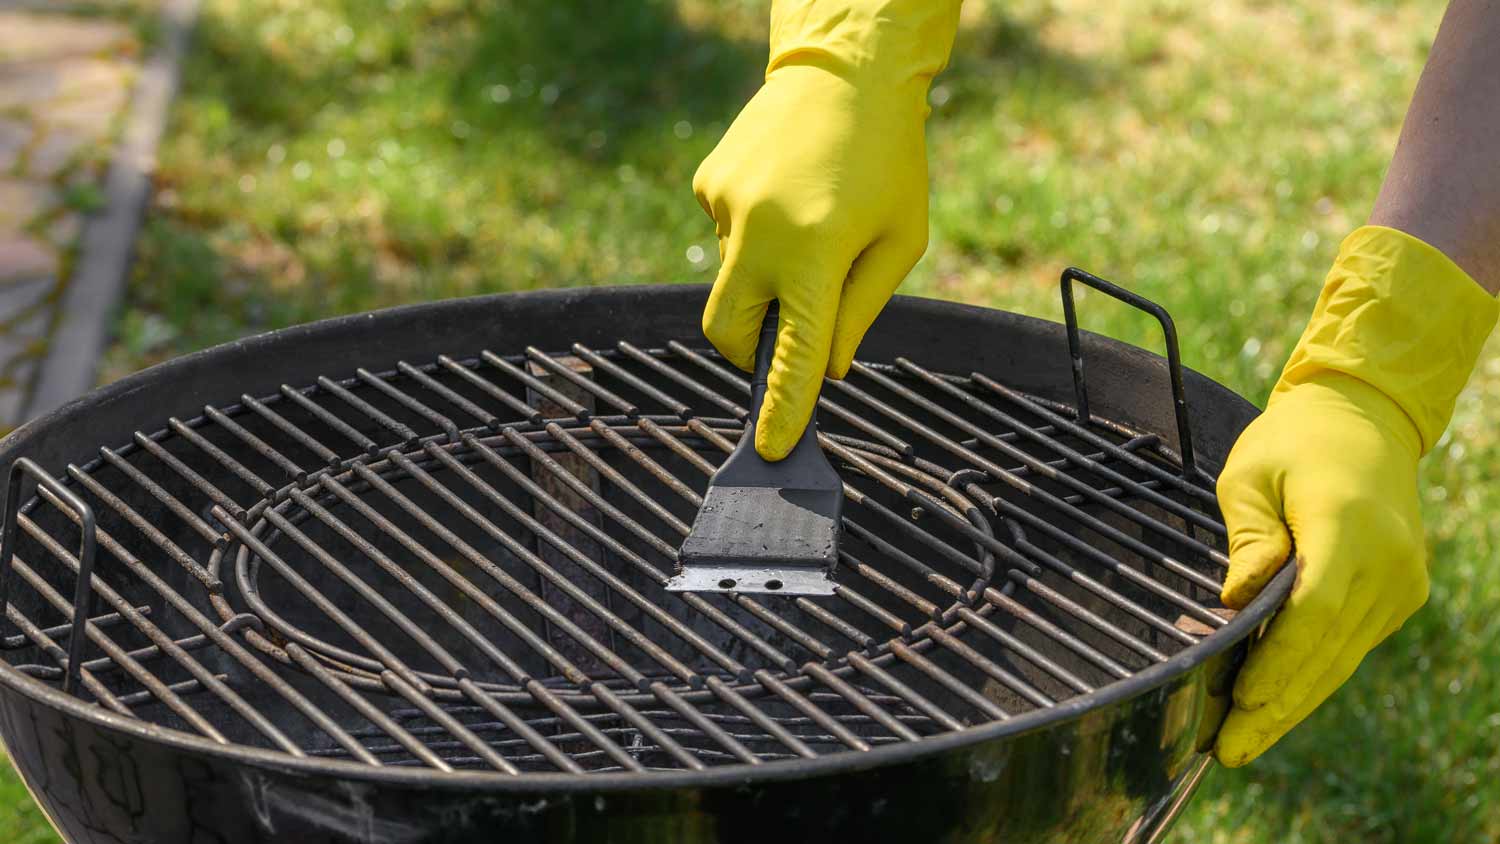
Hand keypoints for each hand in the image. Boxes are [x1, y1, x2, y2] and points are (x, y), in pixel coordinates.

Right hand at [693, 0, 959, 459]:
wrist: (845, 69)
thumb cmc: (889, 159)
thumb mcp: (899, 240)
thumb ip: (860, 309)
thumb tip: (828, 368)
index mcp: (815, 253)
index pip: (791, 352)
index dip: (780, 407)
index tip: (770, 448)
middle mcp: (759, 234)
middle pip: (729, 332)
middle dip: (750, 351)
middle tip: (790, 330)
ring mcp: (725, 207)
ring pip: (731, 279)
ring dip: (764, 276)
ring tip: (809, 220)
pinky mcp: (708, 183)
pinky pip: (726, 233)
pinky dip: (753, 233)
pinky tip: (787, 193)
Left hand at [1214, 372, 1424, 765]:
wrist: (1366, 419)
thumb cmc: (1293, 442)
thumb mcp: (1249, 476)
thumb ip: (1248, 541)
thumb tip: (1237, 602)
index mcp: (1347, 526)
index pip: (1312, 611)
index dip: (1277, 661)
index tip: (1242, 699)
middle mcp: (1386, 562)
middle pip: (1326, 651)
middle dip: (1275, 706)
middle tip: (1227, 750)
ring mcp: (1401, 583)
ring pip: (1340, 659)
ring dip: (1292, 703)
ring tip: (1243, 742)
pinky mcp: (1400, 594)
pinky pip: (1349, 645)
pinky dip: (1311, 675)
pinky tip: (1272, 704)